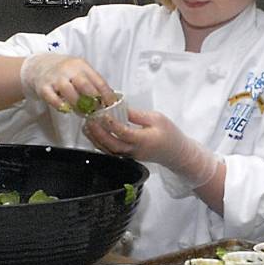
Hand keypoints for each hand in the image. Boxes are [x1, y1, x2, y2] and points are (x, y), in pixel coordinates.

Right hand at [19, 53, 116, 113]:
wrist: (39, 65)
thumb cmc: (64, 71)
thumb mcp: (80, 71)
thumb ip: (93, 83)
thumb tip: (111, 99)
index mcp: (82, 66)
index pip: (99, 81)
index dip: (107, 96)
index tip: (112, 107)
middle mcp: (69, 70)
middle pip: (85, 86)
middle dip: (94, 102)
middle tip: (98, 113)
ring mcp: (55, 78)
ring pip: (70, 93)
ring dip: (79, 106)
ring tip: (83, 113)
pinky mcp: (44, 87)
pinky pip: (53, 99)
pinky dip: (61, 106)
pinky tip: (67, 110)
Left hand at [84, 107, 220, 188]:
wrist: (176, 153)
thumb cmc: (169, 134)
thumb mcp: (156, 118)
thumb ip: (136, 114)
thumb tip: (119, 107)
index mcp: (143, 139)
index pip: (123, 132)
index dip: (111, 124)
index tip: (102, 114)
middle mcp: (135, 150)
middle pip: (112, 144)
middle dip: (98, 133)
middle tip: (89, 120)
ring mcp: (130, 155)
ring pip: (109, 150)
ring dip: (96, 139)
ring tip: (87, 127)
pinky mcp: (128, 157)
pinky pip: (112, 152)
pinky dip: (101, 144)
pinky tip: (94, 135)